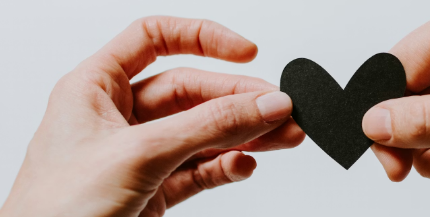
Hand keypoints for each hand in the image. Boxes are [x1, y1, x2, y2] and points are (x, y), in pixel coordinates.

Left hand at [0, 16, 303, 215]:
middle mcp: (117, 118)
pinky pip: (201, 170)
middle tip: (280, 109)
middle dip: (239, 100)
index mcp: (95, 88)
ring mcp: (139, 156)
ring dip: (245, 135)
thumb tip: (264, 104)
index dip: (202, 38)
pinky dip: (227, 167)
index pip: (154, 39)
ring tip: (284, 137)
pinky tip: (244, 165)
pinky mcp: (153, 191)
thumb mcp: (138, 155)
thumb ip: (208, 127)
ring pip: (204, 133)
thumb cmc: (55, 212)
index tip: (246, 52)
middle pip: (192, 91)